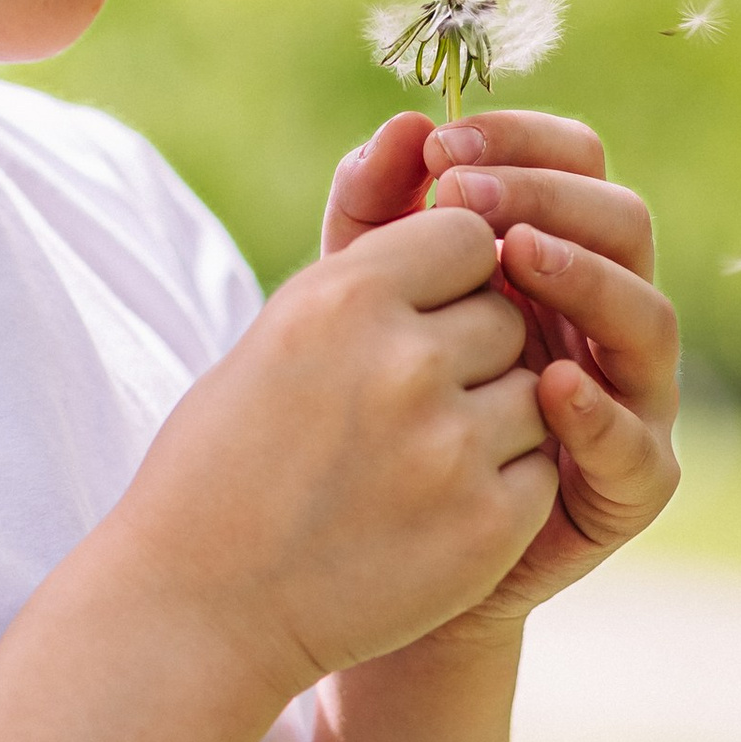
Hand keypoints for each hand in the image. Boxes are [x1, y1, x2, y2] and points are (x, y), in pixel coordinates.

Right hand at [112, 202, 560, 699]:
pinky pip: (541, 469)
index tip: (409, 320)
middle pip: (509, 312)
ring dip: (496, 420)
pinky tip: (430, 514)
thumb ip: (367, 242)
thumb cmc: (228, 456)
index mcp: (344, 298)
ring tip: (412, 463)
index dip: (450, 277)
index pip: (469, 234)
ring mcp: (453, 447)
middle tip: (399, 408)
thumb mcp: (279, 329)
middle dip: (475, 351)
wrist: (198, 608)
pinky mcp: (489, 524)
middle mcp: (405, 361)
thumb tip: (418, 133)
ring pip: (536, 391)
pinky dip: (502, 489)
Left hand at [323, 107, 680, 636]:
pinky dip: (600, 411)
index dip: (520, 143)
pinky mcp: (630, 483)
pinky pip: (639, 443)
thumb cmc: (374, 405)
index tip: (442, 145)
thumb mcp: (363, 297)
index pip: (575, 165)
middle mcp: (605, 315)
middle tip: (464, 198)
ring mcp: (630, 398)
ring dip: (587, 278)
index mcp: (556, 255)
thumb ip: (375, 212)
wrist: (367, 548)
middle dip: (547, 198)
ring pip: (648, 319)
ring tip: (517, 258)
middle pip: (624, 224)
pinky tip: (547, 385)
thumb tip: (404, 123)